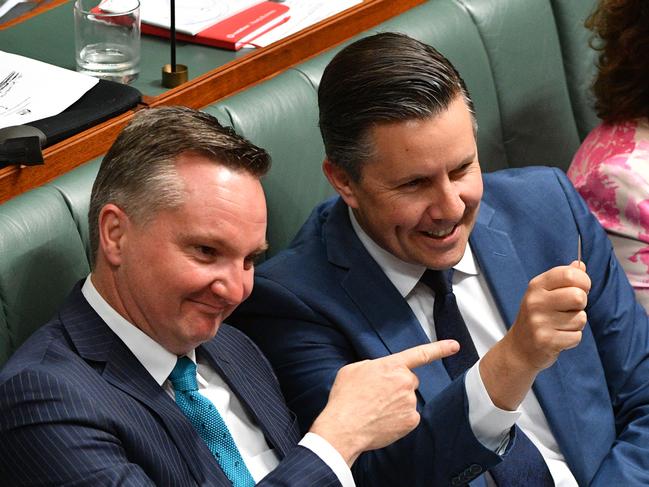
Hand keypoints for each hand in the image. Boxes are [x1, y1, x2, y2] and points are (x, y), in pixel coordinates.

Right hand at [309, 340, 458, 465]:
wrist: (343, 427)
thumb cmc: (345, 398)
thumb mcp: (354, 369)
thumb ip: (373, 366)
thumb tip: (380, 372)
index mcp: (392, 365)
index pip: (421, 354)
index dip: (440, 348)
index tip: (454, 345)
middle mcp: (405, 381)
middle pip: (409, 380)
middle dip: (398, 385)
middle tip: (378, 395)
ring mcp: (410, 402)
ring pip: (407, 399)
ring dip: (396, 403)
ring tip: (375, 409)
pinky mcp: (411, 421)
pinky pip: (408, 416)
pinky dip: (398, 419)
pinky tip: (382, 420)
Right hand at [507, 261, 589, 371]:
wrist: (519, 348)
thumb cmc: (536, 316)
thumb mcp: (544, 293)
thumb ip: (562, 278)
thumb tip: (580, 265)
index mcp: (536, 286)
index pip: (569, 274)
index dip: (583, 281)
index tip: (581, 288)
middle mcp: (535, 301)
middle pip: (578, 296)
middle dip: (581, 304)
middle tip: (569, 309)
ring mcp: (539, 322)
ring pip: (580, 318)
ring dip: (575, 323)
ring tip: (560, 325)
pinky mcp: (546, 341)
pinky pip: (577, 336)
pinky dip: (572, 338)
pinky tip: (558, 337)